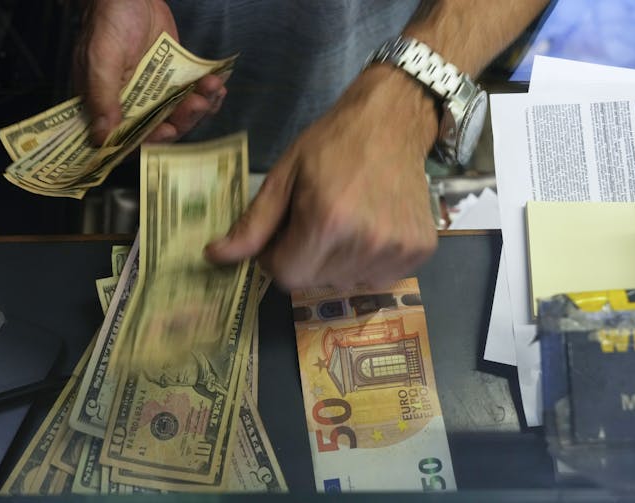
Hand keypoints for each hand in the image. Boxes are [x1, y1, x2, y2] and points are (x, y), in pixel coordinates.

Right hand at [75, 0, 226, 144]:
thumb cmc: (108, 22)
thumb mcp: (101, 59)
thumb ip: (103, 97)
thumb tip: (102, 138)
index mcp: (107, 106)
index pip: (128, 140)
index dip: (149, 143)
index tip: (167, 131)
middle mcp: (132, 106)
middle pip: (161, 131)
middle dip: (183, 121)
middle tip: (197, 104)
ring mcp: (155, 95)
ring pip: (181, 116)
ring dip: (200, 108)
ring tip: (211, 88)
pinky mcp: (174, 82)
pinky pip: (193, 97)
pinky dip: (208, 96)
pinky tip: (217, 87)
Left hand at [204, 66, 438, 289]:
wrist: (393, 122)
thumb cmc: (332, 143)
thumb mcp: (284, 175)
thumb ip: (253, 223)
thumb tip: (215, 256)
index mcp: (327, 221)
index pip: (285, 276)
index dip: (275, 257)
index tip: (283, 233)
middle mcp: (365, 242)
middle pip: (314, 281)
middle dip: (303, 259)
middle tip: (312, 222)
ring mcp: (397, 250)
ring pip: (345, 282)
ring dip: (334, 263)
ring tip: (343, 223)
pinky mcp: (419, 252)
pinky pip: (377, 278)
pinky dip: (364, 262)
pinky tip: (368, 229)